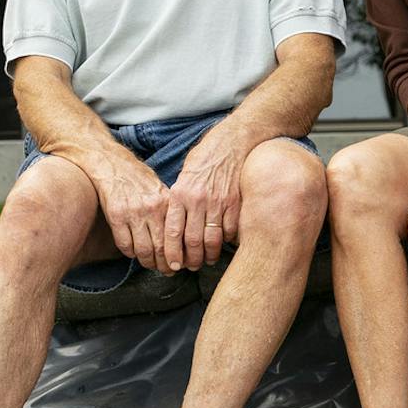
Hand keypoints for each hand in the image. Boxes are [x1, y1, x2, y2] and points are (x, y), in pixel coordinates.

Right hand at [94, 155, 173, 272]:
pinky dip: (130, 253)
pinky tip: (134, 252)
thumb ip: (170, 212)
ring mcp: (132, 213)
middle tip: (167, 271)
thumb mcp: (161, 190)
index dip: (179, 255)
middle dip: (165, 265)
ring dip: (147, 262)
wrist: (113, 164)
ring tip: (151, 265)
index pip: (176, 237)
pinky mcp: (115, 216)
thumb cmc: (139, 179)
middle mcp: (151, 209)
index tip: (180, 264)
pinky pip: (124, 245)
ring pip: (143, 251)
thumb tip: (182, 238)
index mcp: (166, 202)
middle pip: (161, 248)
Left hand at [168, 123, 250, 271]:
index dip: (172, 253)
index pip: (172, 232)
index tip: (172, 265)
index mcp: (180, 194)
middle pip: (192, 241)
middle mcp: (197, 200)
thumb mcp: (184, 175)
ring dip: (209, 255)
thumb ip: (179, 199)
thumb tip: (175, 224)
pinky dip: (227, 241)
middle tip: (191, 267)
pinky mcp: (235, 202)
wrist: (232, 141)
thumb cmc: (206, 157)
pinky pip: (230, 230)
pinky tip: (223, 244)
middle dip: (191, 260)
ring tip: (206, 260)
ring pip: (212, 240)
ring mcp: (218, 202)